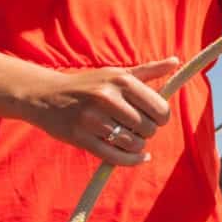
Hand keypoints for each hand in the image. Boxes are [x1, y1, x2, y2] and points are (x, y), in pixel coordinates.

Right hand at [21, 57, 177, 165]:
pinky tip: (138, 157)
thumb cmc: (90, 84)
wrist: (45, 96)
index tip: (155, 118)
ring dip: (138, 146)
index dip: (162, 118)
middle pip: (148, 128)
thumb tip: (176, 61)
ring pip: (133, 143)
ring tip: (132, 139)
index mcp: (122, 80)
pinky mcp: (80, 137)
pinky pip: (115, 157)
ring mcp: (92, 119)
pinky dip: (131, 160)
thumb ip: (149, 70)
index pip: (160, 108)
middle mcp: (108, 98)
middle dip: (148, 132)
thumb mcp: (118, 73)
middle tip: (139, 128)